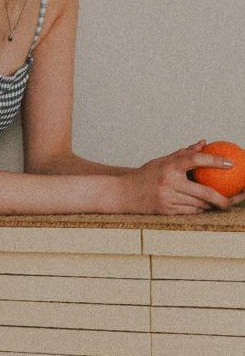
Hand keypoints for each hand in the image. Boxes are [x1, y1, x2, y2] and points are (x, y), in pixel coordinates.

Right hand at [125, 140, 241, 214]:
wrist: (123, 193)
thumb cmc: (145, 175)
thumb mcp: (162, 161)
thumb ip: (184, 154)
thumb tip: (204, 143)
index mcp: (168, 166)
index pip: (195, 160)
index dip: (214, 162)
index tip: (230, 164)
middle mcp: (168, 182)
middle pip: (203, 192)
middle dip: (223, 198)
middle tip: (236, 197)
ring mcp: (167, 198)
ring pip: (199, 204)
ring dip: (212, 204)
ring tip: (224, 202)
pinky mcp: (166, 211)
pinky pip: (190, 212)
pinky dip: (200, 209)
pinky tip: (207, 208)